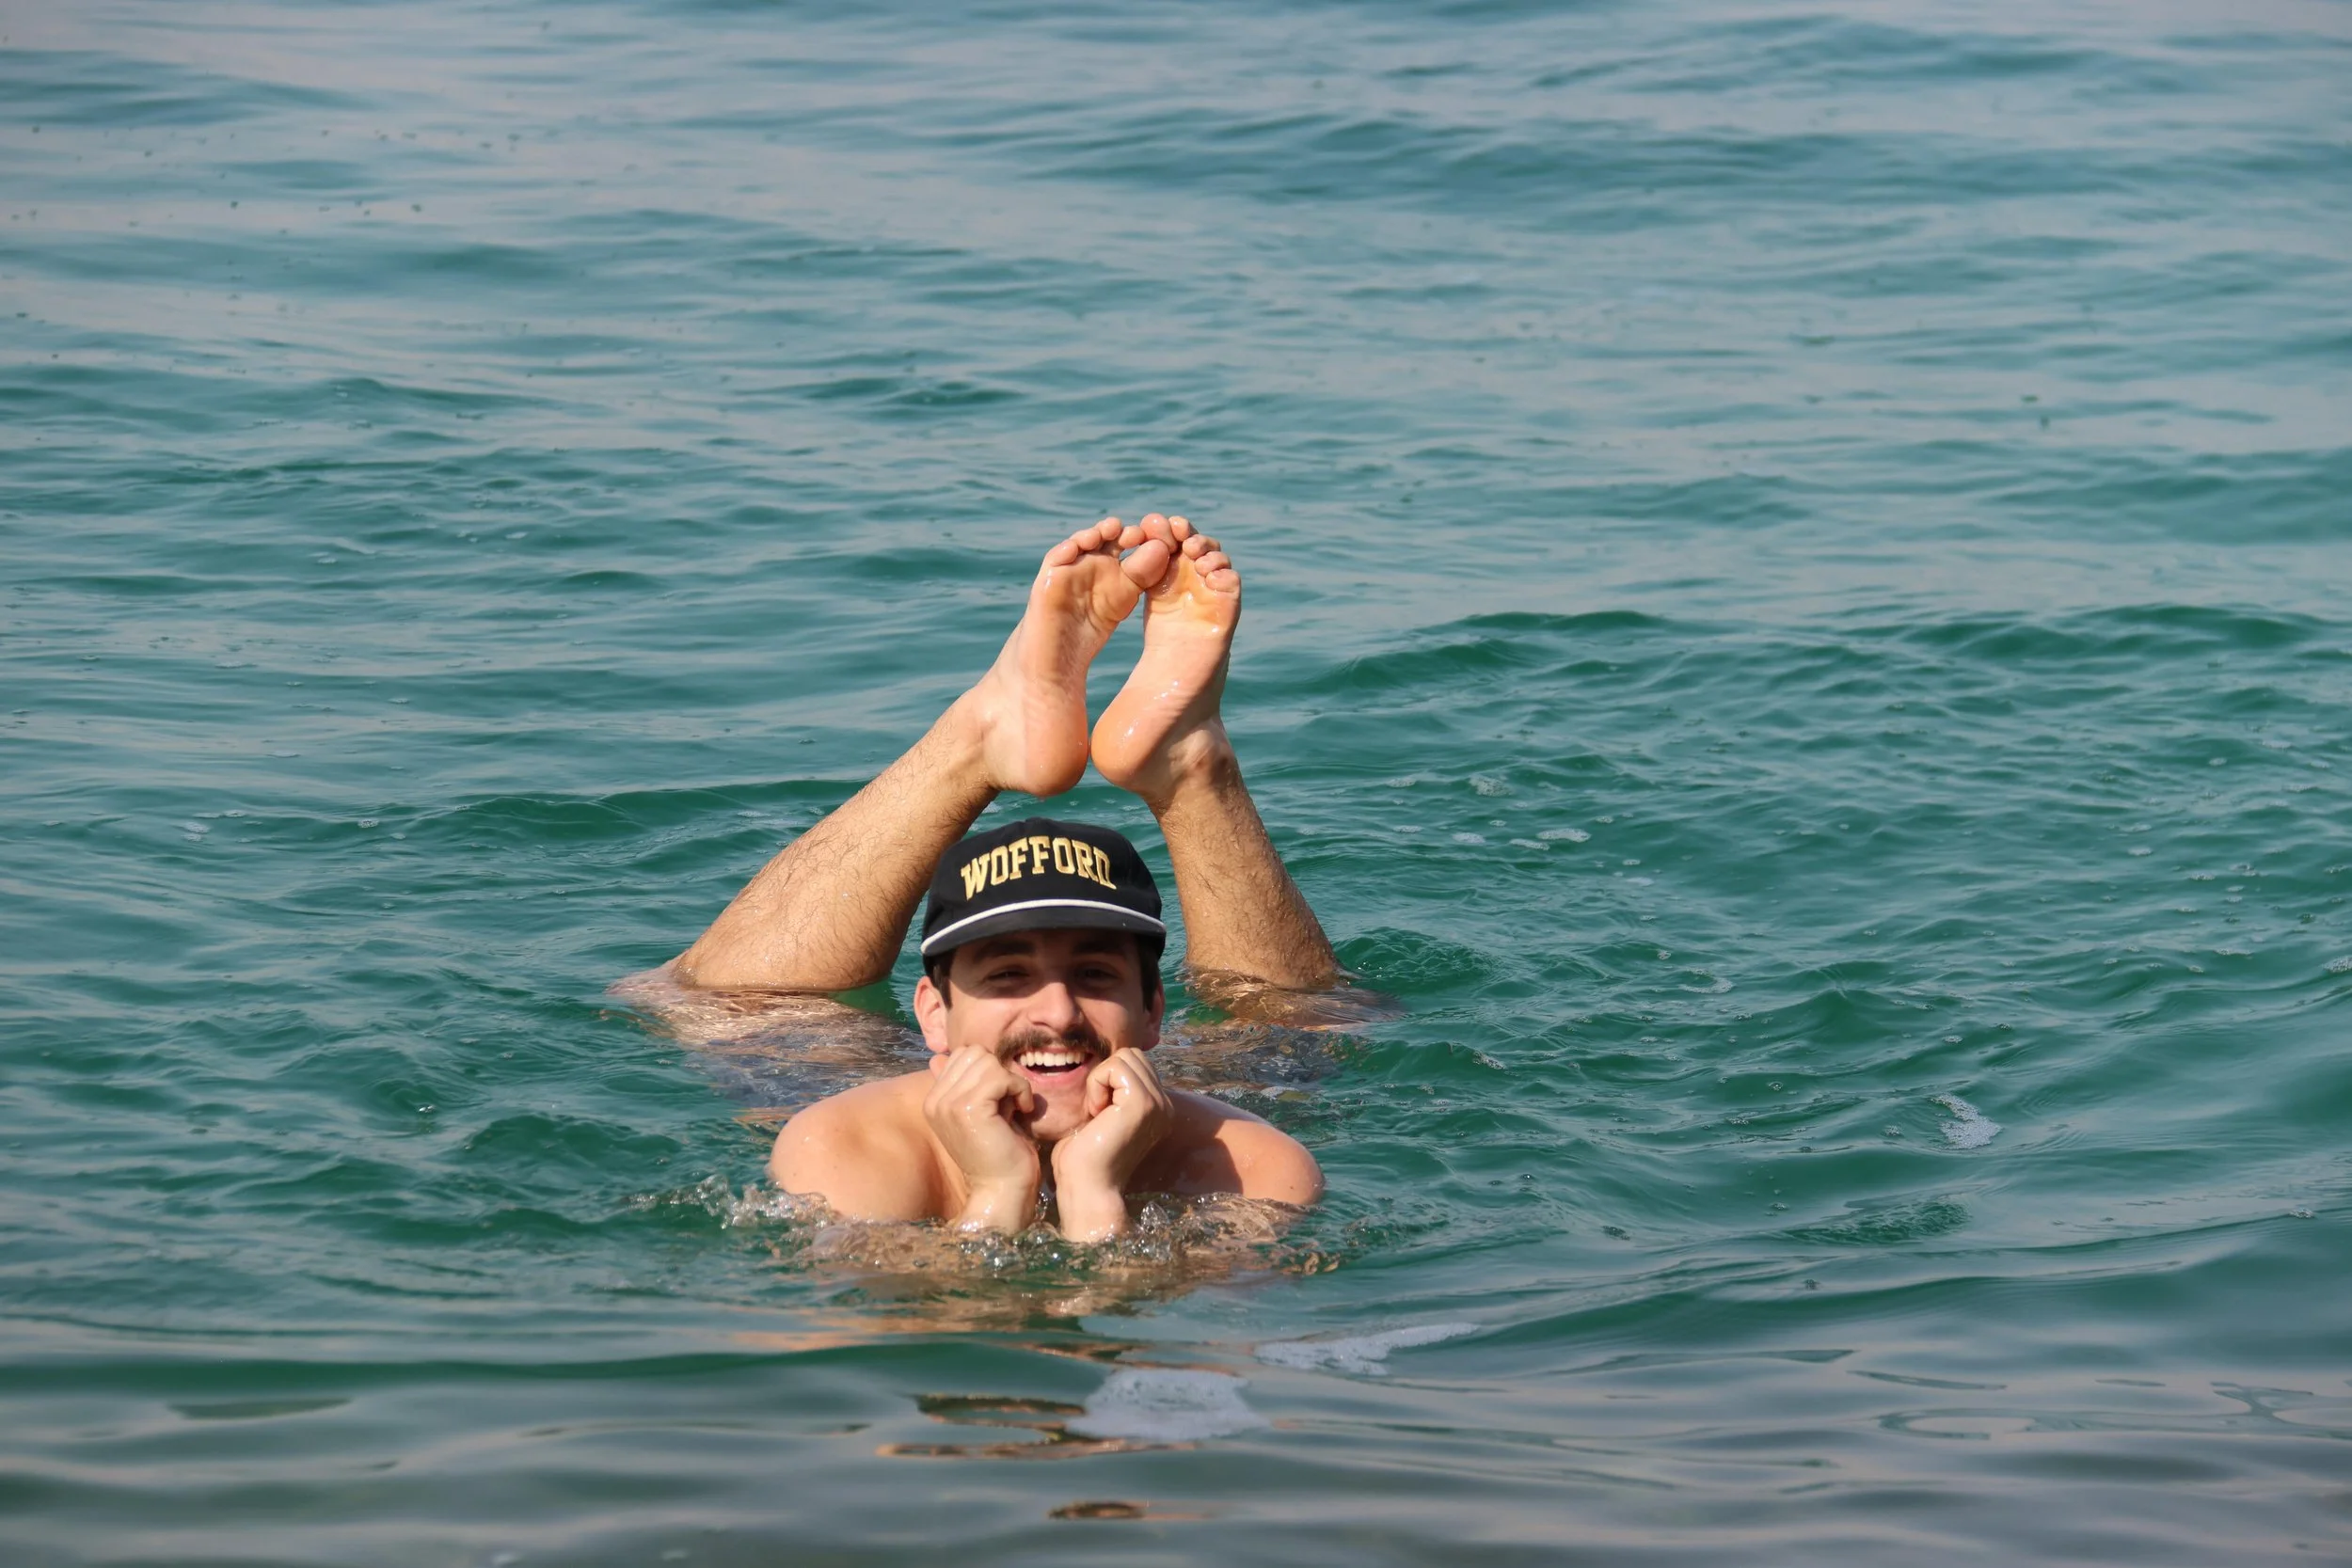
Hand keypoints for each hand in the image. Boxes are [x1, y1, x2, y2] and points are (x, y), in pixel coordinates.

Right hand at [922, 1047, 1040, 1231]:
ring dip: (1010, 1082)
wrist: (1002, 1189)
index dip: (989, 1071)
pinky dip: (1019, 1090)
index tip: (1000, 1099)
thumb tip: (939, 1057)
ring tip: (1014, 1108)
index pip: (961, 1055)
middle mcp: (935, 1100)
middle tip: (1008, 1102)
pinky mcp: (968, 1109)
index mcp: (933, 1100)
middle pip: (974, 1053)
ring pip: (988, 1062)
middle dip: (998, 1073)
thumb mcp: (978, 1112)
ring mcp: (948, 1104)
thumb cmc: (998, 1153)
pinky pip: (1001, 1077)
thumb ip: (963, 1085)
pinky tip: (1022, 1112)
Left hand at [1049, 1048, 1172, 1241]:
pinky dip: (1097, 1085)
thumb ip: (1114, 1090)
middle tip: (1098, 1112)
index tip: (1099, 1114)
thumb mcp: (1104, 1114)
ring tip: (1098, 1114)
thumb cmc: (1085, 1157)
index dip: (1109, 1080)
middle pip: (1132, 1055)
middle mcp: (1165, 1105)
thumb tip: (1108, 1063)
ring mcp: (1158, 1104)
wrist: (1087, 1188)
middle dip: (1107, 1076)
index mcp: (1159, 1109)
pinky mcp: (1143, 1103)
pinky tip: (1096, 1114)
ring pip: (1124, 1057)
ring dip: (1101, 1081)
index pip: (1135, 1063)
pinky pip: (1114, 1067)